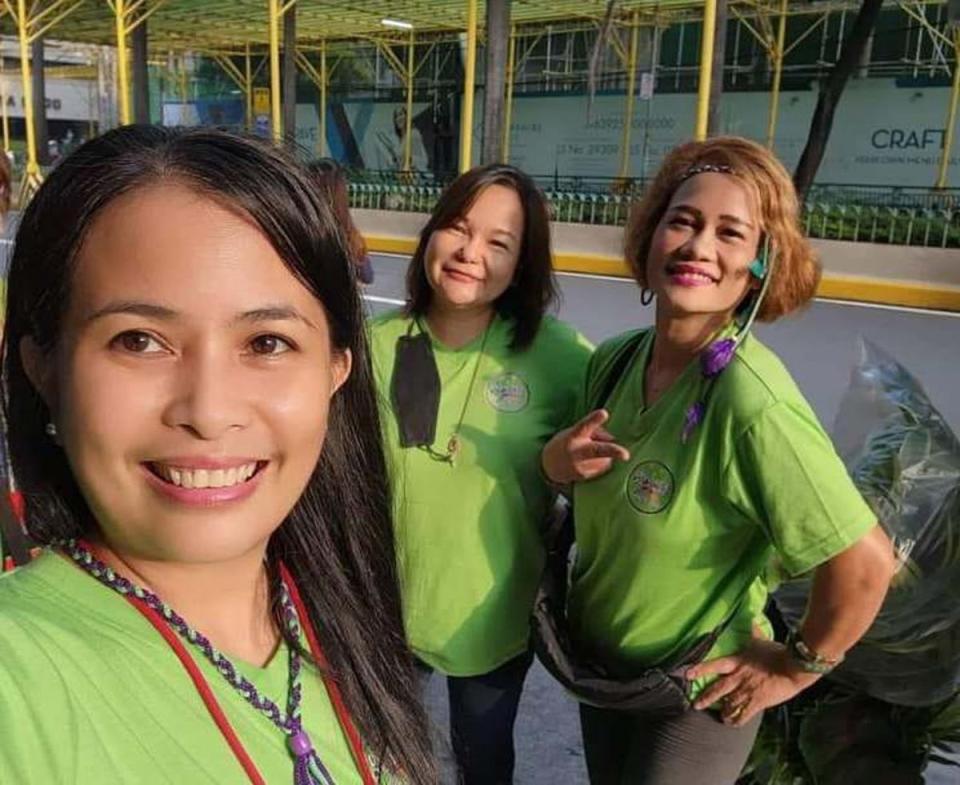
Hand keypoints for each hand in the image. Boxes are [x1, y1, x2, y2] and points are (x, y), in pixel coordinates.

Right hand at [541, 409, 630, 484]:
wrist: (549, 465)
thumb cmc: (566, 443)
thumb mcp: (574, 432)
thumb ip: (592, 432)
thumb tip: (612, 439)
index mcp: (573, 436)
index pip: (584, 425)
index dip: (594, 419)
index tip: (603, 413)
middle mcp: (577, 451)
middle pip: (597, 450)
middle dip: (613, 452)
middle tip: (626, 455)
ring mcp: (580, 466)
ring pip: (605, 458)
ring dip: (604, 455)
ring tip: (589, 454)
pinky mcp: (584, 476)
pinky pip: (602, 467)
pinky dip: (599, 463)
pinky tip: (587, 462)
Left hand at [687, 639, 819, 727]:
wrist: (792, 667)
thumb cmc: (777, 652)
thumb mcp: (761, 640)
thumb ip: (753, 631)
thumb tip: (752, 616)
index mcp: (737, 662)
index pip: (714, 665)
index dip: (700, 669)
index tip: (688, 674)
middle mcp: (738, 678)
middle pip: (717, 690)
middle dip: (705, 698)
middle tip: (695, 705)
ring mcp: (747, 691)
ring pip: (729, 705)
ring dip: (723, 711)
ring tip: (720, 715)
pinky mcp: (757, 703)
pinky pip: (743, 715)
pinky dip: (736, 720)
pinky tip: (732, 723)